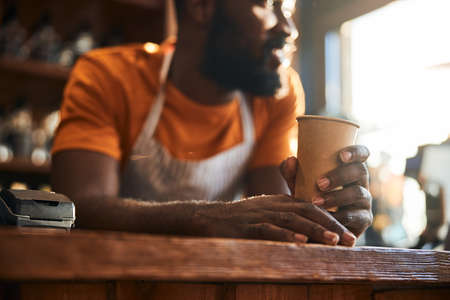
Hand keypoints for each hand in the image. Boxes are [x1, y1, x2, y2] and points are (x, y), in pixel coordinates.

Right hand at [192, 194, 356, 245]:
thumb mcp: (266, 212)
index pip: (311, 207)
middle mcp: (274, 205)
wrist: (210, 218)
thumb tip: (309, 233)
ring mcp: (260, 215)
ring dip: (314, 229)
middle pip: (307, 211)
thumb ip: (286, 217)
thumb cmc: (241, 219)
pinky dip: (285, 234)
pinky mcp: (247, 226)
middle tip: (350, 240)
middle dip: (330, 225)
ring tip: (333, 241)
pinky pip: (268, 229)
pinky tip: (300, 241)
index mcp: (280, 202)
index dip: (331, 220)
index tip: (348, 235)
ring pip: (292, 219)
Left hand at [280, 145, 372, 237]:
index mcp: (348, 168)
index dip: (356, 152)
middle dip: (340, 176)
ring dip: (337, 196)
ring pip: (358, 193)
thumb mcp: (298, 185)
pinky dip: (340, 216)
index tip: (341, 156)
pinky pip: (357, 216)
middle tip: (319, 183)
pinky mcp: (364, 219)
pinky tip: (326, 218)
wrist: (314, 229)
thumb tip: (291, 160)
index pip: (362, 154)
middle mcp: (360, 182)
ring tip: (316, 202)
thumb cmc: (308, 199)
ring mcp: (364, 201)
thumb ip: (291, 173)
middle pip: (360, 171)